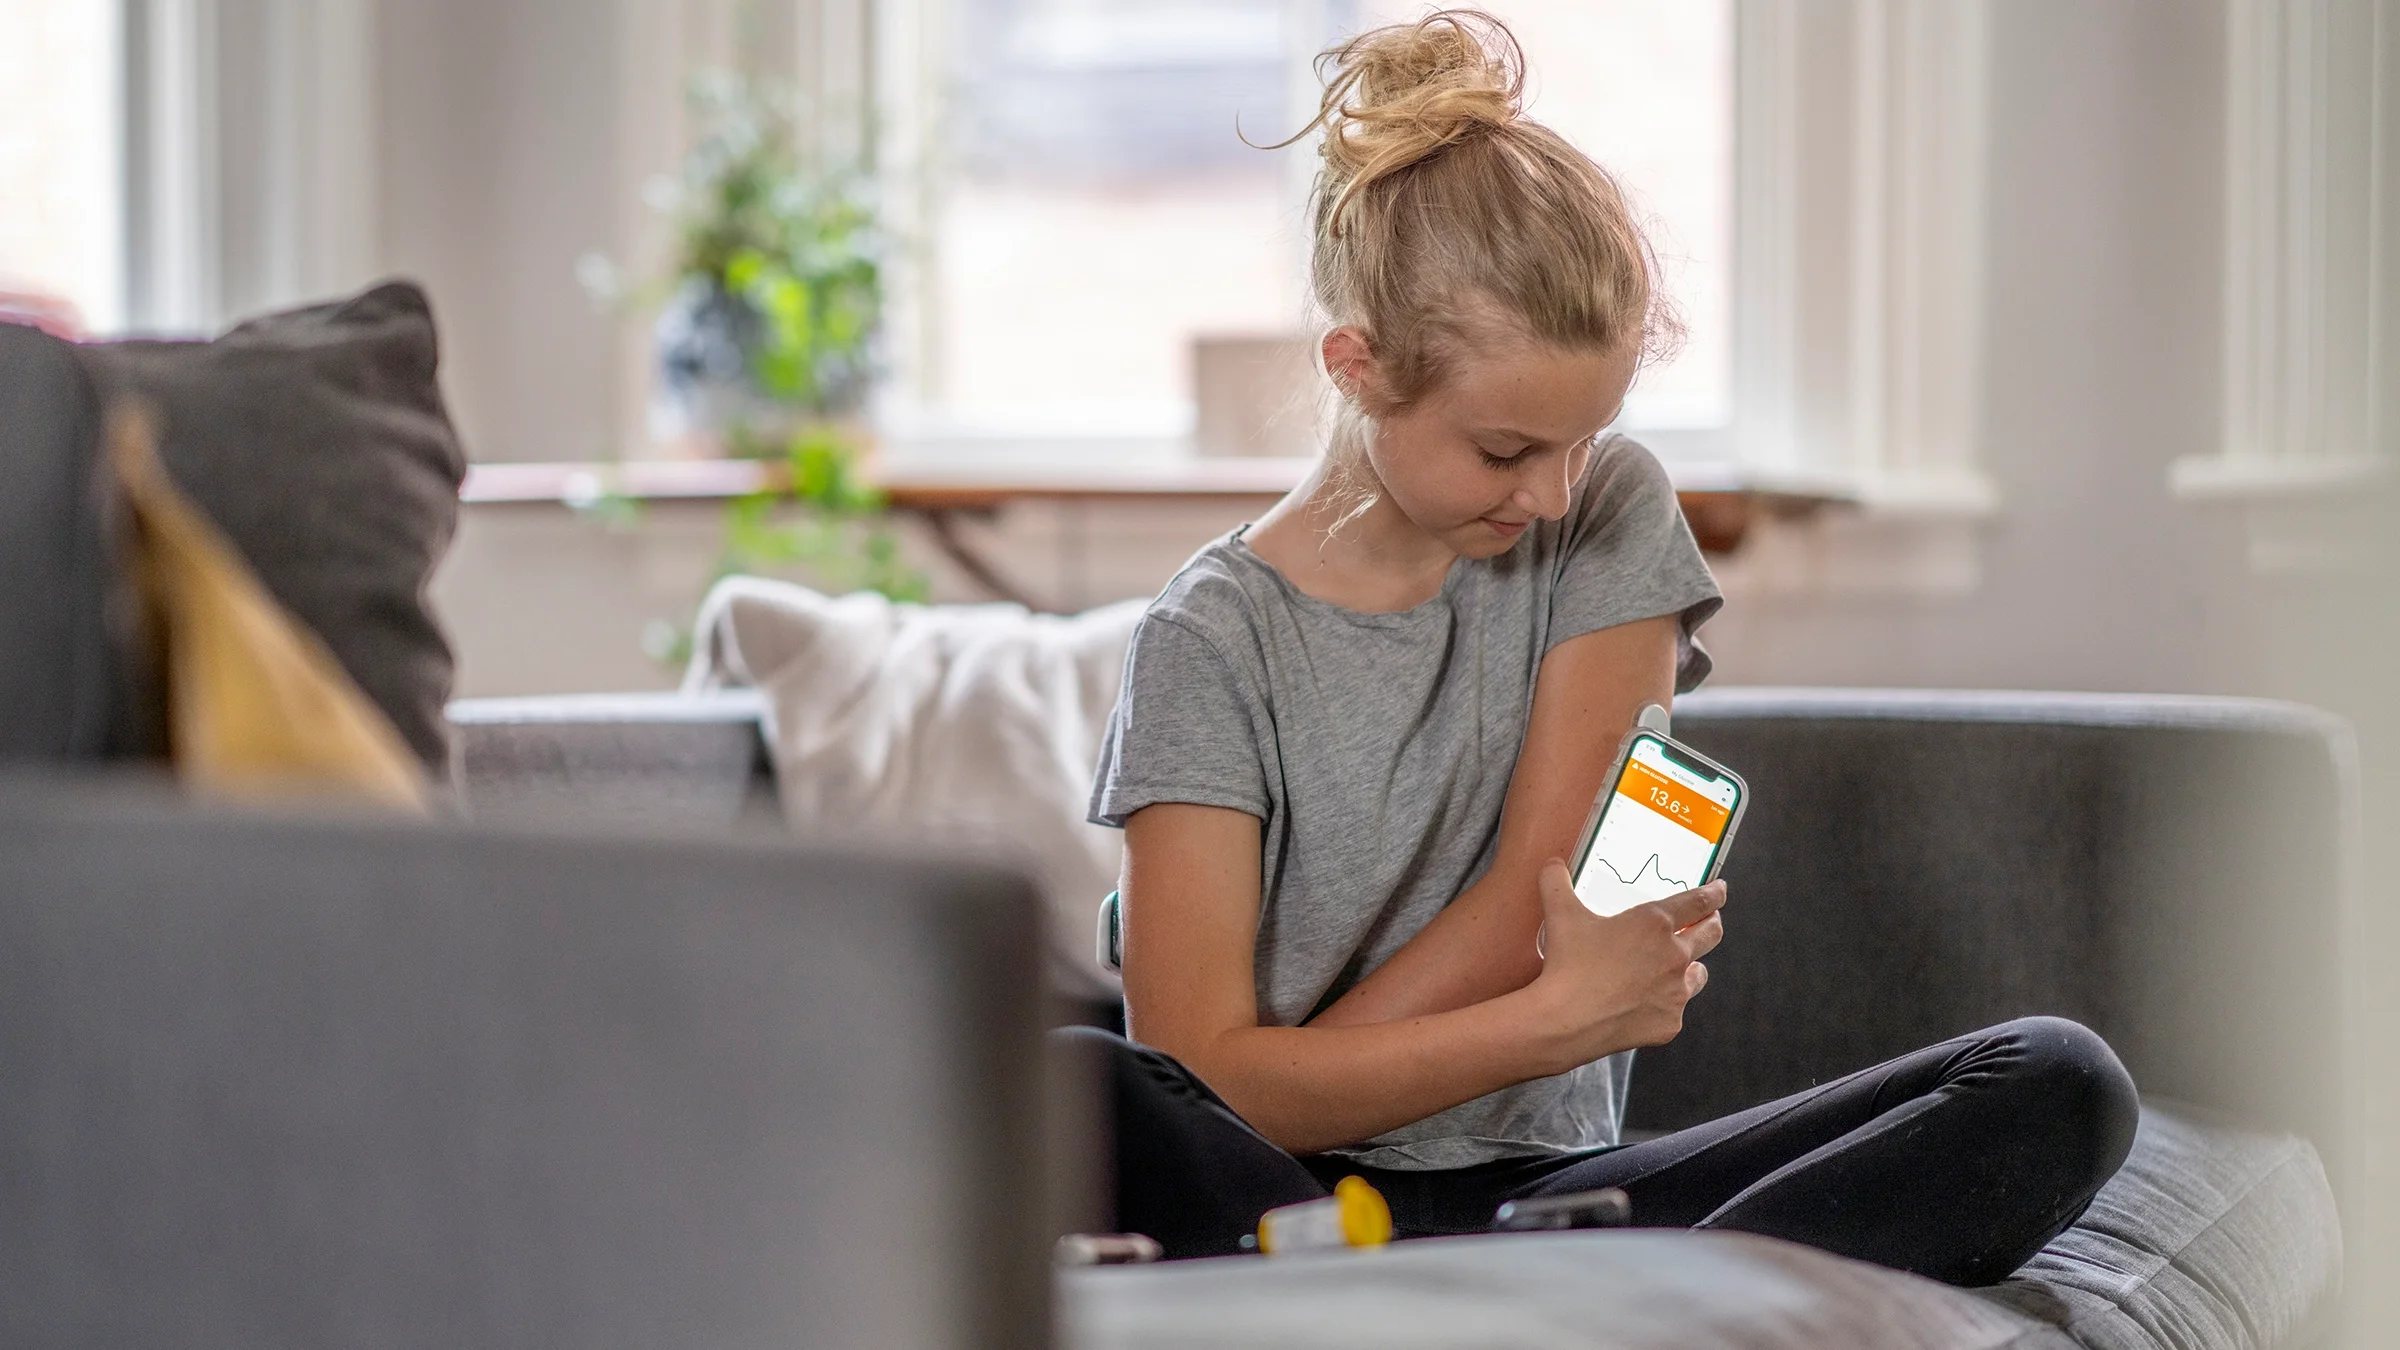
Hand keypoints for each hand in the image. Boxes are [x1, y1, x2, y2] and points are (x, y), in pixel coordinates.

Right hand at [1523, 859, 1724, 1072]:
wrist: (1566, 1022)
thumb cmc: (1567, 967)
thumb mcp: (1560, 914)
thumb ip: (1557, 882)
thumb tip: (1553, 866)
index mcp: (1654, 923)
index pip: (1698, 902)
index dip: (1713, 894)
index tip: (1719, 891)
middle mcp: (1673, 956)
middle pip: (1711, 934)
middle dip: (1713, 924)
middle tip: (1710, 921)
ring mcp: (1676, 992)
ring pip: (1699, 975)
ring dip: (1693, 966)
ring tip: (1681, 967)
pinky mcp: (1670, 1023)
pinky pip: (1675, 1010)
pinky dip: (1665, 1004)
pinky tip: (1647, 1003)